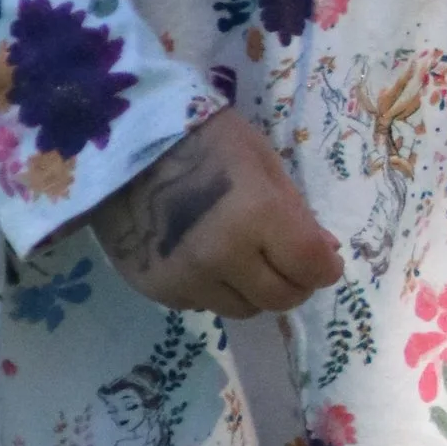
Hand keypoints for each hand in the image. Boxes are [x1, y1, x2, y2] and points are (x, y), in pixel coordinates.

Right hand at [87, 109, 344, 320]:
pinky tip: (200, 253)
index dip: (324, 267)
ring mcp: (186, 278)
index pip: (311, 268)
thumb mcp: (261, 162)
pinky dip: (213, 287)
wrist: (120, 140)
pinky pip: (203, 304)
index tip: (323, 259)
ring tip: (239, 254)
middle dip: (293, 282)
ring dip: (252, 288)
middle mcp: (222, 257)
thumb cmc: (202, 136)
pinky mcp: (156, 290)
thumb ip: (296, 213)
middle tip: (286, 260)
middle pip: (280, 299)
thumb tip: (326, 254)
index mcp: (256, 215)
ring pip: (243, 309)